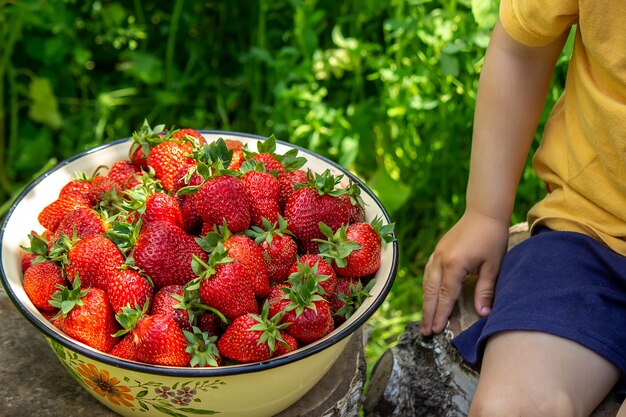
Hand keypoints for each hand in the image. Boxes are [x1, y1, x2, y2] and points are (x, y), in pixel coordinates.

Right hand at [420, 209, 508, 335]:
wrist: (484, 212)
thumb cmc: (492, 238)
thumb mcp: (493, 265)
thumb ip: (485, 290)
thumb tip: (483, 313)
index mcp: (454, 264)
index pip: (445, 295)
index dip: (440, 314)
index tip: (436, 330)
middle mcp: (440, 259)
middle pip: (430, 291)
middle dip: (428, 312)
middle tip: (425, 331)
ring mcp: (437, 254)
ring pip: (426, 282)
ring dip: (425, 301)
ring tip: (425, 318)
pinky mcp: (438, 250)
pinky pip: (428, 272)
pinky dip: (427, 287)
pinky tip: (429, 295)